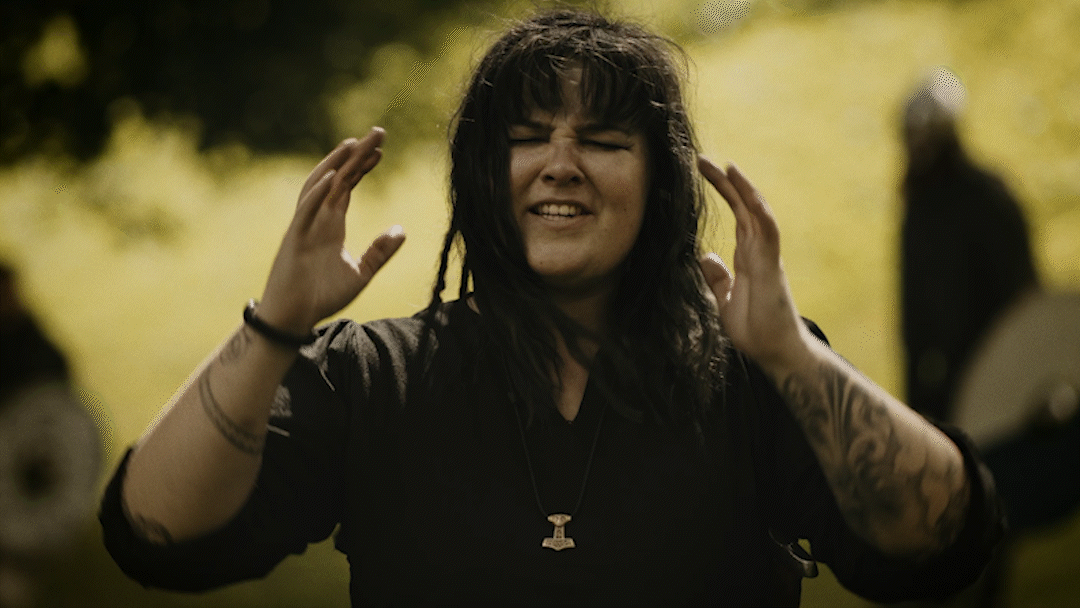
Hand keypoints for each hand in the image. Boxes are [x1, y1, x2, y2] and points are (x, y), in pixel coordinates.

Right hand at [257, 127, 404, 333]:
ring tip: (353, 144)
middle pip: (338, 178)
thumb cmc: (322, 296)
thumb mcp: (361, 273)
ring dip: (336, 164)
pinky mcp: (295, 239)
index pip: (348, 186)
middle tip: (377, 132)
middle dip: (356, 155)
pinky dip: (319, 192)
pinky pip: (306, 211)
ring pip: (319, 186)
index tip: (380, 150)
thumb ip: (380, 252)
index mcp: (332, 224)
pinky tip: (335, 177)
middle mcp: (317, 219)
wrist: (294, 318)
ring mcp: (304, 226)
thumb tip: (402, 230)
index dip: (362, 167)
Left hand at [697, 156, 808, 370]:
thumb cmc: (755, 330)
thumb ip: (717, 278)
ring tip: (724, 165)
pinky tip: (747, 194)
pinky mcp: (772, 267)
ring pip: (758, 212)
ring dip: (742, 188)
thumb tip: (705, 256)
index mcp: (749, 256)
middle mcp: (760, 250)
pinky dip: (759, 210)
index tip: (704, 171)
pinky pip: (768, 232)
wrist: (775, 352)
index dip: (724, 192)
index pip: (737, 215)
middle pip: (744, 206)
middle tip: (702, 158)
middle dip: (725, 182)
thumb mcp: (725, 300)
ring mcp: (767, 256)